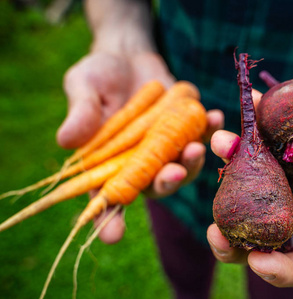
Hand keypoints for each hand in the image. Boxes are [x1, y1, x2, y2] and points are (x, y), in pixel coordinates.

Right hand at [59, 50, 223, 243]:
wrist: (129, 56)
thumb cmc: (99, 76)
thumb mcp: (85, 87)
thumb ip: (82, 113)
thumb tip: (66, 140)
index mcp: (109, 163)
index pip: (106, 197)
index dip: (108, 219)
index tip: (113, 235)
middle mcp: (142, 162)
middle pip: (155, 185)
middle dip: (166, 183)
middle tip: (173, 173)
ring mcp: (168, 148)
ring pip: (184, 167)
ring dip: (192, 162)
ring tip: (197, 146)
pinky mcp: (189, 129)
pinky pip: (203, 135)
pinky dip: (209, 130)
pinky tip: (214, 117)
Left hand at [207, 62, 292, 286]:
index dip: (280, 271)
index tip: (259, 261)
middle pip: (259, 237)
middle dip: (232, 240)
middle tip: (214, 231)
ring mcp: (277, 178)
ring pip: (244, 189)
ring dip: (227, 169)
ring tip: (222, 142)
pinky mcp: (268, 150)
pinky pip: (249, 145)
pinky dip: (242, 127)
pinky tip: (249, 102)